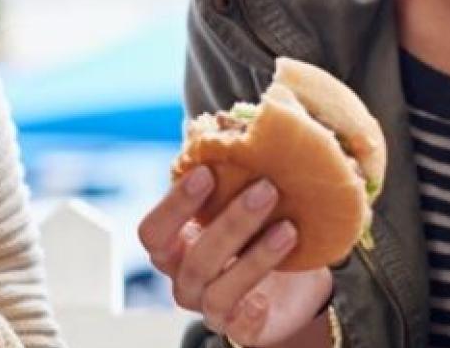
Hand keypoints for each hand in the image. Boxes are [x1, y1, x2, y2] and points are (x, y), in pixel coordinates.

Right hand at [139, 167, 334, 346]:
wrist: (295, 287)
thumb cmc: (260, 234)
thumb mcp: (246, 203)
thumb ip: (233, 174)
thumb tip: (236, 123)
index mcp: (175, 248)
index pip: (153, 232)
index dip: (175, 205)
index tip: (207, 172)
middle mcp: (184, 280)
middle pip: (193, 258)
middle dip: (229, 223)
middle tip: (266, 188)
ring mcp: (210, 308)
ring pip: (218, 289)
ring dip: (254, 257)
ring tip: (288, 228)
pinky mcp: (241, 330)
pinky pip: (240, 326)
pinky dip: (253, 309)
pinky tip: (273, 292)